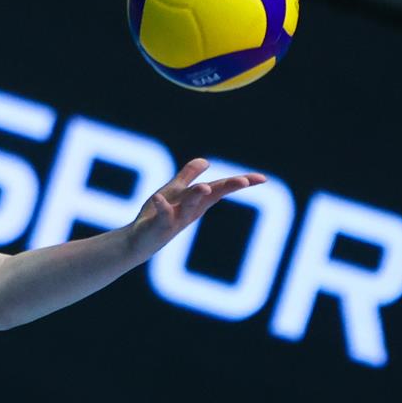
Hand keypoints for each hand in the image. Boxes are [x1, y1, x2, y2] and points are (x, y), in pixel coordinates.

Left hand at [129, 158, 265, 257]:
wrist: (138, 241)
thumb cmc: (159, 216)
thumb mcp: (176, 191)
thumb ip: (188, 175)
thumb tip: (206, 161)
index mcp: (198, 200)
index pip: (222, 187)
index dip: (242, 182)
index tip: (263, 179)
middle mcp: (191, 209)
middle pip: (212, 195)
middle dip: (227, 187)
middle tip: (244, 182)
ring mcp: (176, 218)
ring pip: (190, 205)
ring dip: (197, 195)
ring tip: (205, 187)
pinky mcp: (159, 225)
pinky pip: (162, 215)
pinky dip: (162, 207)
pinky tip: (158, 198)